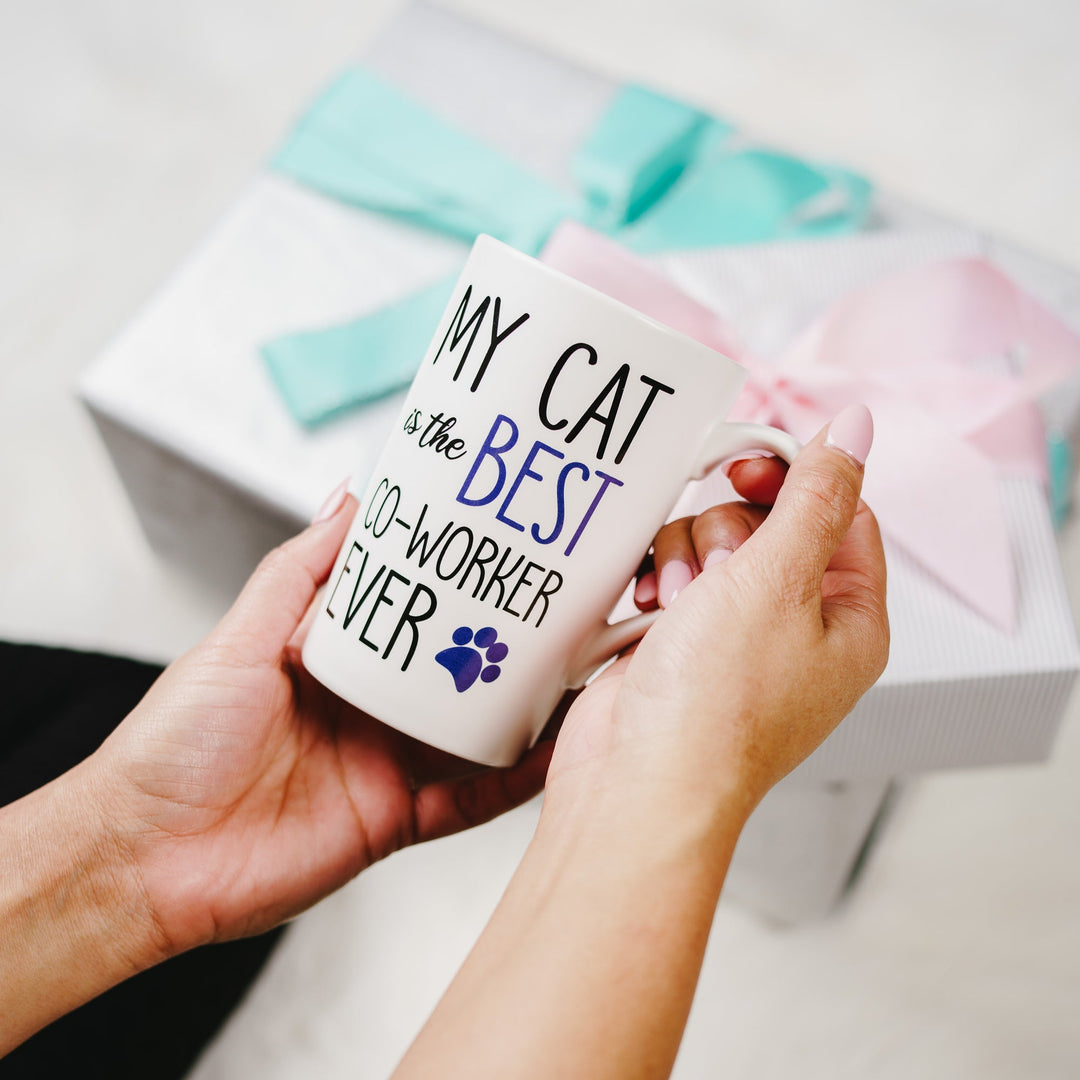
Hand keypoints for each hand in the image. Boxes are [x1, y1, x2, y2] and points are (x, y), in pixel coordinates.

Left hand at [83, 486, 552, 960]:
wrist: (146, 858)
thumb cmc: (174, 744)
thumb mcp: (239, 640)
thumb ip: (296, 573)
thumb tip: (348, 499)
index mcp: (335, 661)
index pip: (413, 614)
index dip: (458, 587)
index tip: (507, 552)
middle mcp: (369, 710)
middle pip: (455, 671)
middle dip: (509, 645)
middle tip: (569, 609)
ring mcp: (387, 765)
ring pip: (475, 733)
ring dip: (528, 709)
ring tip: (584, 673)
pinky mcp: (395, 822)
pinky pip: (469, 801)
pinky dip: (514, 782)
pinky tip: (553, 756)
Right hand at [543, 406, 888, 830]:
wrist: (636, 781)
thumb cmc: (715, 705)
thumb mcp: (776, 581)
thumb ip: (815, 497)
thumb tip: (857, 429)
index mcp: (849, 619)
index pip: (842, 512)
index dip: (797, 478)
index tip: (747, 465)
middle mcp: (798, 627)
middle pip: (770, 522)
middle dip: (728, 533)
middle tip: (715, 572)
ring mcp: (737, 636)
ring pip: (714, 543)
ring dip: (686, 558)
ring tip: (676, 603)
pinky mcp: (684, 642)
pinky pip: (674, 575)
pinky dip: (658, 582)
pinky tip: (649, 610)